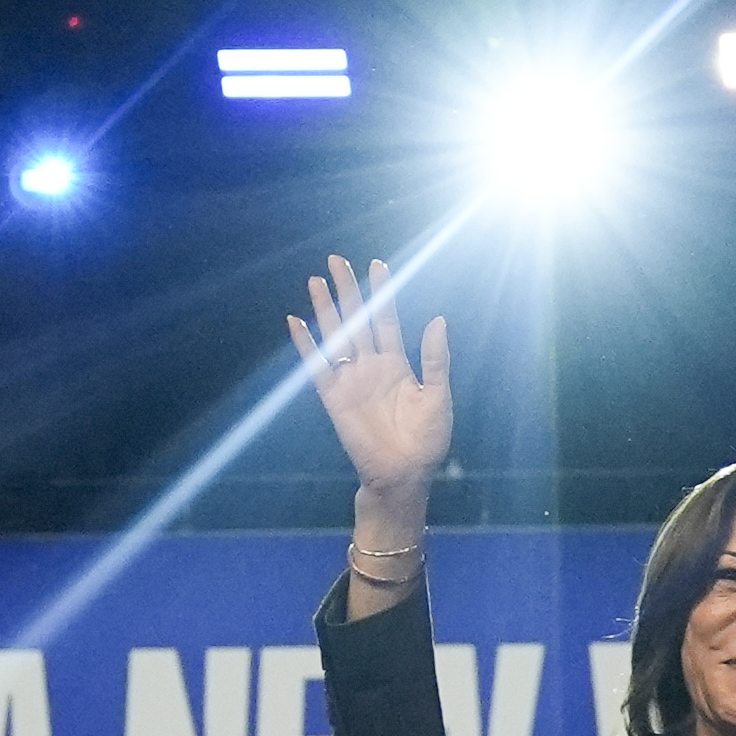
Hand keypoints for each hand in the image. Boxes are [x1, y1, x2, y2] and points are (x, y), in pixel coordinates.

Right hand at [290, 256, 452, 502]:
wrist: (405, 474)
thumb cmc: (426, 440)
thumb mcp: (438, 395)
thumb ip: (436, 358)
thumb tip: (438, 320)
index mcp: (398, 364)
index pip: (387, 319)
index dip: (381, 293)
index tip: (376, 264)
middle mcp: (371, 367)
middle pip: (356, 319)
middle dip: (347, 290)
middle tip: (336, 260)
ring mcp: (351, 380)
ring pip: (335, 335)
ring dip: (326, 309)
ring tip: (315, 281)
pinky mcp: (334, 397)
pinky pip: (317, 366)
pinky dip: (306, 345)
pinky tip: (296, 322)